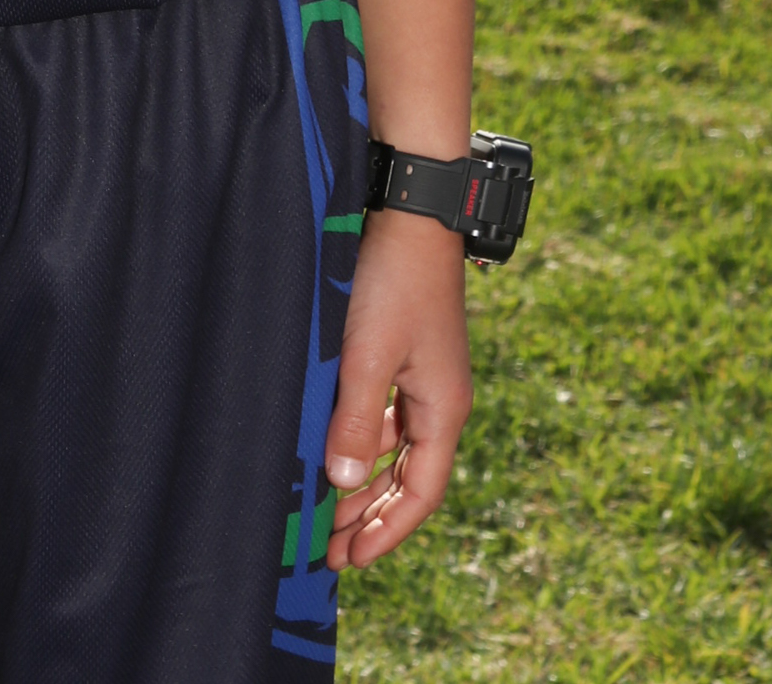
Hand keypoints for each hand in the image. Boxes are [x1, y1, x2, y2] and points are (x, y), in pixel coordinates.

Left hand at [322, 208, 472, 569]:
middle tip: (330, 548)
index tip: (350, 559)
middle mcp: (441, 400)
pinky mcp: (407, 352)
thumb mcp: (367, 354)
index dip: (387, 531)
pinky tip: (335, 446)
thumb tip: (341, 485)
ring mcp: (426, 376)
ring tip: (328, 511)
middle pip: (411, 478)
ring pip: (396, 448)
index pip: (422, 494)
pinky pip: (388, 416)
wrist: (410, 212)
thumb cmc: (392, 281)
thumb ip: (354, 419)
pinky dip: (363, 440)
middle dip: (373, 516)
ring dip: (365, 480)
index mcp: (443, 409)